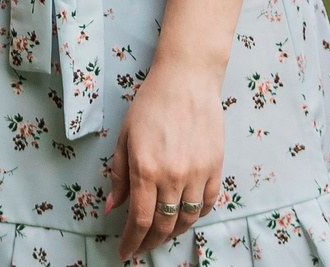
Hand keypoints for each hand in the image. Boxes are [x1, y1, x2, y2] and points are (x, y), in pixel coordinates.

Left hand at [107, 68, 223, 259]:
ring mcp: (198, 173)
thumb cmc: (152, 104)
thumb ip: (120, 175)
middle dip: (150, 242)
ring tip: (162, 233)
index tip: (125, 252)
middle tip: (141, 246)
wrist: (187, 79)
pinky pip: (208, 203)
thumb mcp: (125, 137)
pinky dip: (196, 215)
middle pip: (164, 226)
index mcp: (146, 169)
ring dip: (173, 232)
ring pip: (187, 219)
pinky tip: (186, 214)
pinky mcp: (216, 167)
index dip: (132, 242)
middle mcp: (173, 176)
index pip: (140, 221)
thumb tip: (113, 206)